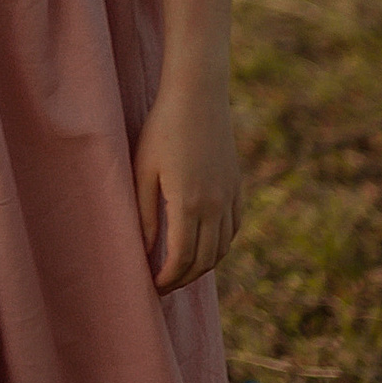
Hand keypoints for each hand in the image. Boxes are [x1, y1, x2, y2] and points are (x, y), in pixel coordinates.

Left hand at [133, 77, 240, 292]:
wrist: (198, 95)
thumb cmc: (162, 130)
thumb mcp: (144, 171)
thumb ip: (144, 214)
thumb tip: (145, 251)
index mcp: (188, 204)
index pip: (181, 258)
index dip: (167, 278)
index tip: (153, 286)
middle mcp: (215, 205)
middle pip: (204, 261)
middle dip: (183, 279)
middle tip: (164, 285)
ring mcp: (230, 196)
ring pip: (222, 248)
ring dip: (203, 266)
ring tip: (181, 270)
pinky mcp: (237, 186)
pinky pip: (234, 228)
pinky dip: (220, 245)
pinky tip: (205, 246)